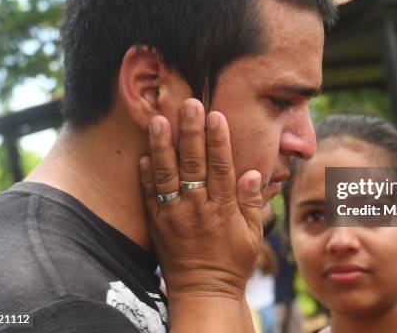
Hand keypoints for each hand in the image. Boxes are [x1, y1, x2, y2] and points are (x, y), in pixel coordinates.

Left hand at [139, 98, 263, 302]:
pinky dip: (146, 176)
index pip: (221, 167)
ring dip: (162, 146)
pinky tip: (143, 155)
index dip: (218, 140)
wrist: (203, 292)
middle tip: (188, 104)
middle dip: (190, 132)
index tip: (215, 116)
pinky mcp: (158, 224)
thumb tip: (253, 173)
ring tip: (157, 119)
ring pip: (167, 175)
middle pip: (193, 163)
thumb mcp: (253, 235)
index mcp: (223, 208)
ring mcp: (174, 215)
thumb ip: (252, 203)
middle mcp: (198, 207)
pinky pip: (150, 196)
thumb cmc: (233, 262)